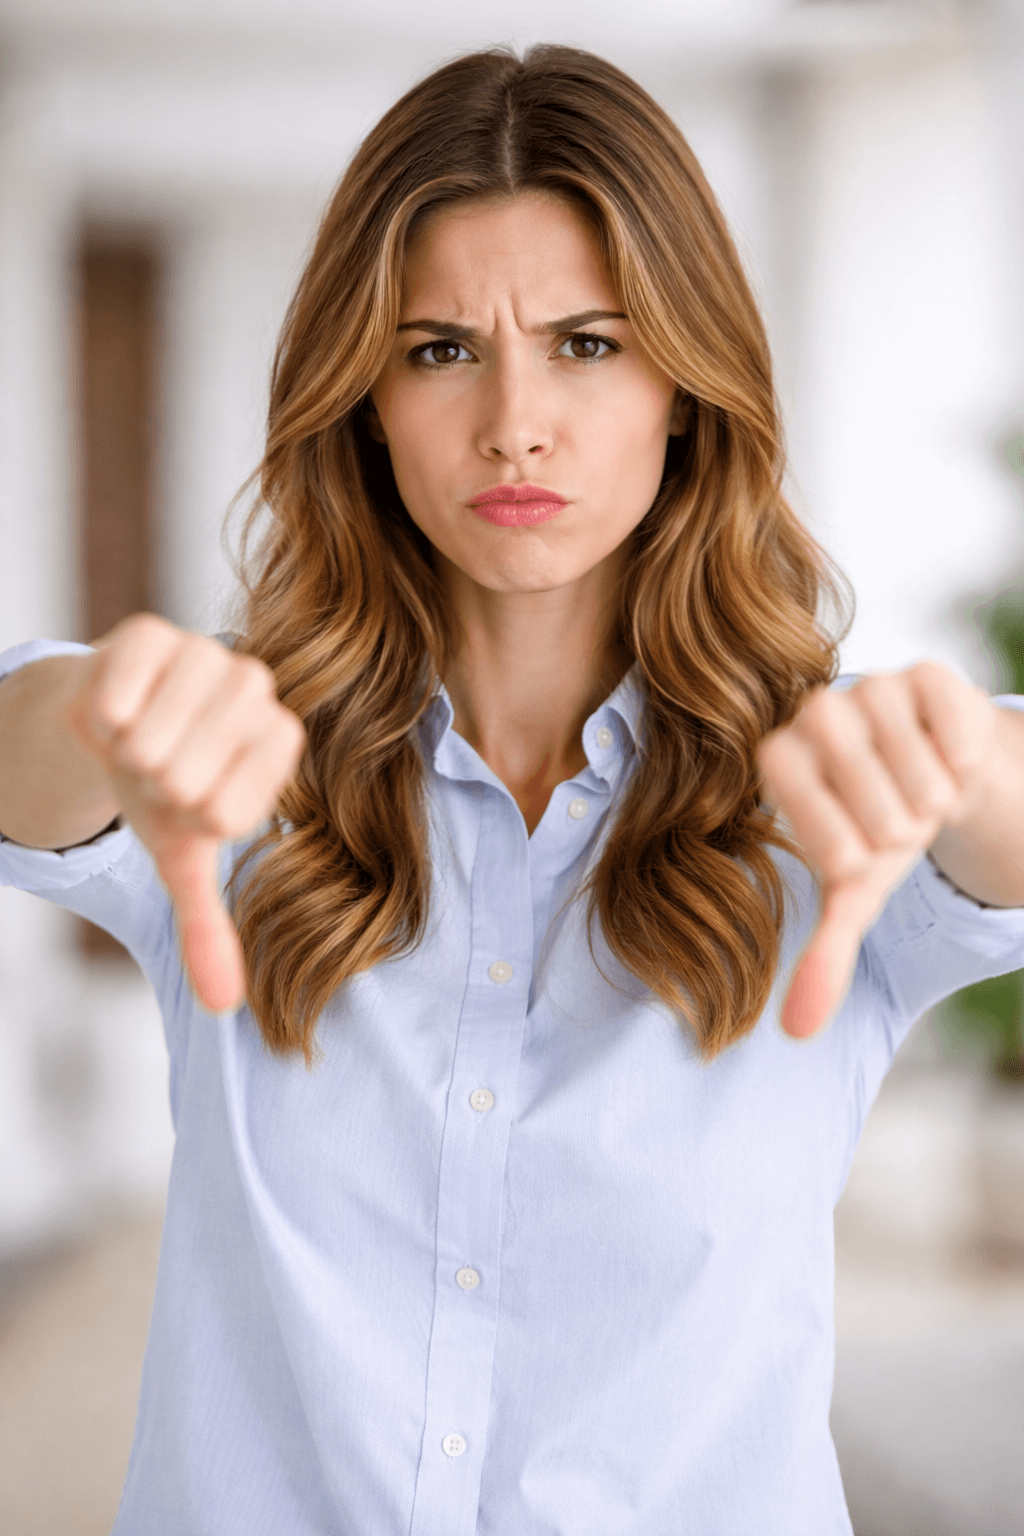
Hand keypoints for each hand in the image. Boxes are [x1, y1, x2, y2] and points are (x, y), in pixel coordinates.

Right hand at [62, 614, 305, 1013]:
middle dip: (152, 787)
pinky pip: (115, 702)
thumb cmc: (164, 786)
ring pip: (150, 743)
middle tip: (156, 767)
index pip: (226, 813)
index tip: (186, 801)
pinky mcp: (152, 632)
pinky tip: (115, 711)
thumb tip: (224, 1005)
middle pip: (185, 779)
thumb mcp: (184, 856)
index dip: (188, 818)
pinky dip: (98, 723)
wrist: (114, 720)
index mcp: (280, 742)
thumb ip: (209, 927)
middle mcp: (257, 690)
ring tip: (137, 741)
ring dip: (123, 756)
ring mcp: (208, 652)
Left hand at [756, 662, 994, 1038]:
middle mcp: (816, 712)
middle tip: (897, 825)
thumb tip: (796, 1030)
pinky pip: (952, 727)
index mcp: (782, 758)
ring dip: (931, 799)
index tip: (856, 857)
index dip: (833, 834)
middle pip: (861, 785)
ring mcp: (871, 687)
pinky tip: (948, 764)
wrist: (938, 781)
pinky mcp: (927, 675)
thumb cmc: (878, 834)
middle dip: (894, 827)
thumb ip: (826, 952)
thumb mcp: (856, 892)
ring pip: (913, 764)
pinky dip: (961, 762)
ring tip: (922, 797)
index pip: (786, 783)